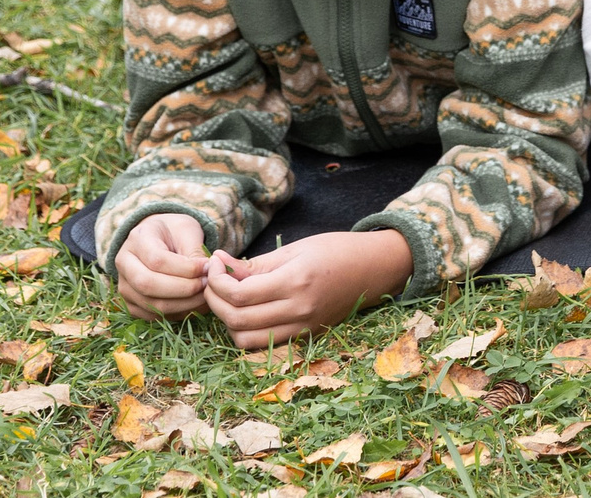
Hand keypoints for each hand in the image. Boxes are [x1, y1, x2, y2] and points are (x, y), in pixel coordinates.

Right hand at [115, 212, 208, 319]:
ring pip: (150, 304)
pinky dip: (177, 313)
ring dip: (183, 303)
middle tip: (207, 283)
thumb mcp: (187, 229)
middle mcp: (124, 263)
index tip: (208, 267)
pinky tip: (196, 303)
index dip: (186, 268)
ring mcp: (124, 286)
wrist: (159, 238)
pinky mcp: (131, 303)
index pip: (158, 260)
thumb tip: (206, 272)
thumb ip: (194, 250)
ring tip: (205, 294)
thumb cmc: (175, 232)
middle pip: (148, 285)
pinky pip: (152, 315)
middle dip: (184, 288)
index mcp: (137, 239)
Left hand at [200, 229, 412, 349]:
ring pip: (245, 339)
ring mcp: (303, 326)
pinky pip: (265, 342)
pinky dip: (247, 330)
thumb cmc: (339, 249)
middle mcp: (299, 309)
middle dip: (214, 300)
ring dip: (228, 321)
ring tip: (228, 298)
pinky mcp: (306, 335)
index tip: (214, 264)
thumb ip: (256, 263)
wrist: (377, 268)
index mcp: (297, 281)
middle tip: (213, 280)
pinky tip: (247, 310)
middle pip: (237, 319)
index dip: (216, 281)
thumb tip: (219, 263)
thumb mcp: (297, 248)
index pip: (239, 293)